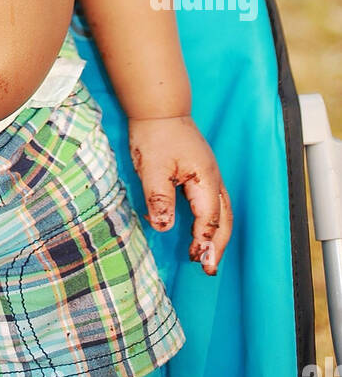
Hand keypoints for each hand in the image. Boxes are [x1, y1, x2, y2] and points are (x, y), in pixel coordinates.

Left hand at [127, 115, 232, 275]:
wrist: (158, 107)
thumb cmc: (155, 135)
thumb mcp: (152, 167)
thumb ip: (159, 197)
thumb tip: (165, 227)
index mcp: (205, 178)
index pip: (209, 218)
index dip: (204, 240)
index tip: (196, 259)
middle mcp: (213, 178)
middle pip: (224, 219)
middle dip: (218, 245)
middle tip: (209, 269)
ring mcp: (209, 174)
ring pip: (222, 211)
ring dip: (217, 235)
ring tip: (209, 256)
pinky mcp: (201, 172)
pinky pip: (213, 202)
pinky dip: (212, 221)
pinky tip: (201, 230)